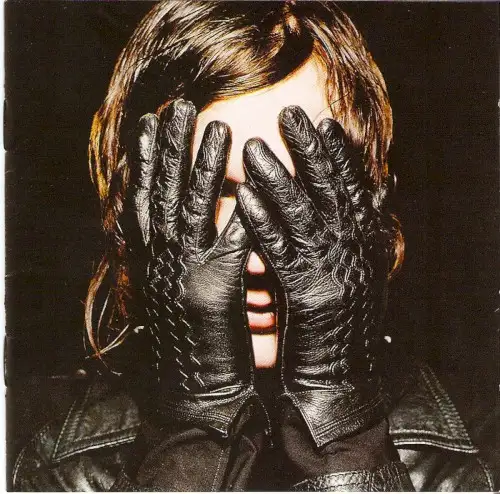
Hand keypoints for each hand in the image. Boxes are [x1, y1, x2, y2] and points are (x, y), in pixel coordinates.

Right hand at [123, 99, 264, 436]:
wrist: (194, 388)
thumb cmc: (192, 336)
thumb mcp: (179, 285)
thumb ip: (181, 251)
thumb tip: (195, 216)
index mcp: (152, 256)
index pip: (145, 196)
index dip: (147, 158)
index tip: (151, 122)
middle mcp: (161, 258)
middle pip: (162, 191)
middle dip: (170, 146)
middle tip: (178, 106)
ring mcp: (184, 272)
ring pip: (191, 208)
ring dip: (203, 166)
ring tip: (217, 127)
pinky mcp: (213, 290)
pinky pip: (229, 244)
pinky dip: (239, 214)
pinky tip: (251, 187)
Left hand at [236, 106, 387, 445]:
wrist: (345, 376)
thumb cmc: (345, 321)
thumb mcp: (359, 270)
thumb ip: (360, 231)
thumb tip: (373, 191)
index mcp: (366, 240)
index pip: (353, 187)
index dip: (339, 154)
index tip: (324, 123)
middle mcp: (353, 248)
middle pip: (331, 189)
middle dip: (310, 150)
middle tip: (291, 114)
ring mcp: (332, 269)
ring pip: (304, 214)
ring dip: (280, 178)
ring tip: (256, 146)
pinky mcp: (309, 293)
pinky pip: (282, 252)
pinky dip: (264, 223)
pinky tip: (245, 199)